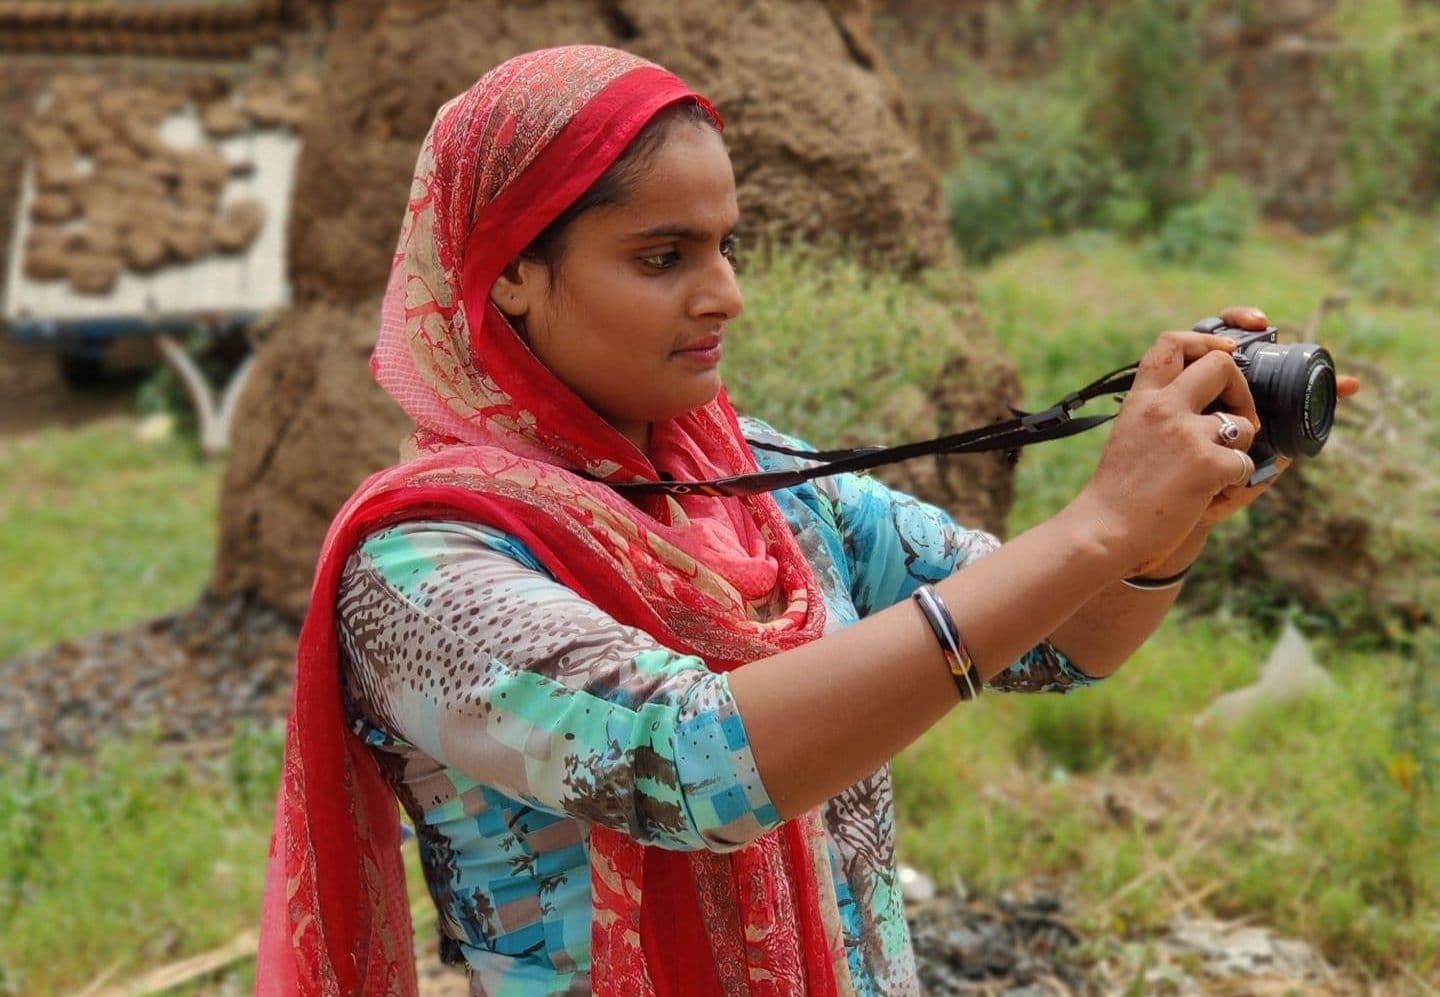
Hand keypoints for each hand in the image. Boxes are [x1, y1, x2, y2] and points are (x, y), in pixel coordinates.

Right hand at [1115, 306, 1361, 573]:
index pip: (1173, 343)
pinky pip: (1245, 464)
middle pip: (1222, 364)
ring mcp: (1185, 434)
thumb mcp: (1131, 437)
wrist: (1103, 531)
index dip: (1207, 340)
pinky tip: (1208, 495)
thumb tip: (1205, 406)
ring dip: (1239, 447)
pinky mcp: (1206, 464)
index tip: (1225, 352)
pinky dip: (1234, 483)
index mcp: (1141, 399)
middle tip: (1236, 417)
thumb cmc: (1117, 493)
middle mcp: (1162, 407)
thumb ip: (1159, 414)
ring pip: (1243, 423)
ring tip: (1214, 471)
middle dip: (1241, 389)